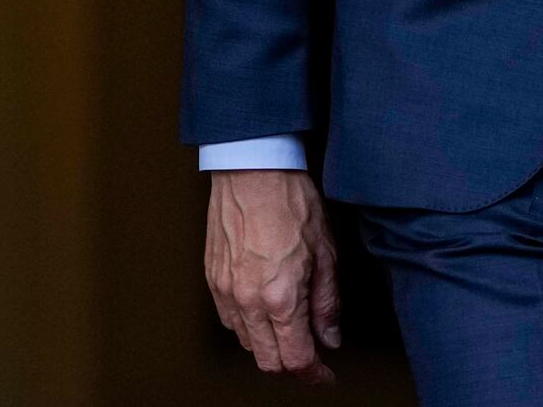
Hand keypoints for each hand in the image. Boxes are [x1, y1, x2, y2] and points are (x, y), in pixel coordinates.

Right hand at [205, 169, 342, 383]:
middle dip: (291, 364)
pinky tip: (262, 309)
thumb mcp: (325, 252)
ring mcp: (226, 291)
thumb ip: (327, 303)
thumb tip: (330, 336)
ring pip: (245, 343)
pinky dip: (247, 325)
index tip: (325, 374)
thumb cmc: (290, 200)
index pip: (296, 358)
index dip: (315, 374)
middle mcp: (248, 300)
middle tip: (310, 354)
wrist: (252, 168)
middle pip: (268, 361)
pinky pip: (228, 319)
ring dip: (268, 344)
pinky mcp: (211, 279)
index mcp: (281, 297)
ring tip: (288, 325)